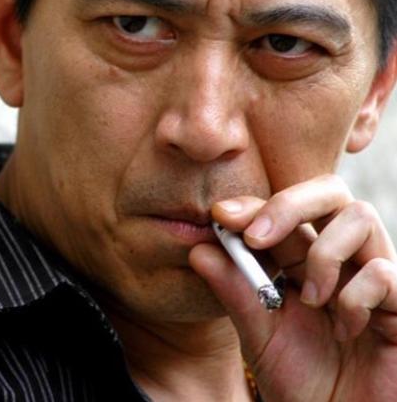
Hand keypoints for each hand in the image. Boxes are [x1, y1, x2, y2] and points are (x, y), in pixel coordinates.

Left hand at [189, 174, 396, 401]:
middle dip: (289, 203)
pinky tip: (343, 328)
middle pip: (330, 192)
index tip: (220, 216)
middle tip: (257, 238)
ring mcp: (377, 280)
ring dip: (323, 253)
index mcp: (305, 261)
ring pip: (360, 217)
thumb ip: (234, 292)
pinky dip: (354, 297)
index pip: (286, 208)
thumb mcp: (258, 335)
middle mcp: (344, 260)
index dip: (254, 204)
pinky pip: (384, 272)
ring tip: (308, 300)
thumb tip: (197, 248)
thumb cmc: (304, 382)